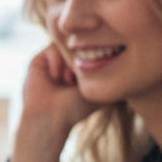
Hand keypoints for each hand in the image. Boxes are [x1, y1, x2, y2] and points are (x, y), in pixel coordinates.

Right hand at [10, 44, 99, 161]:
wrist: (50, 117)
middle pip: (79, 44)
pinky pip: (52, 46)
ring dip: (69, 61)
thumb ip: (108, 72)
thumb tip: (122, 59)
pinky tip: (56, 77)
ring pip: (66, 44)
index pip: (92, 50)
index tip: (96, 75)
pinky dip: (57, 60)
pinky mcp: (38, 60)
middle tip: (81, 77)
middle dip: (82, 57)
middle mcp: (65, 65)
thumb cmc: (75, 108)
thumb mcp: (97, 88)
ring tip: (68, 80)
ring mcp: (52, 62)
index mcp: (78, 71)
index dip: (96, 57)